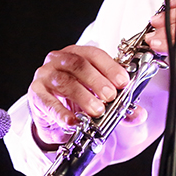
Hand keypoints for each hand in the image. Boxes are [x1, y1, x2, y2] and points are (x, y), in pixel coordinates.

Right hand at [27, 44, 143, 146]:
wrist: (54, 119)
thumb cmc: (77, 101)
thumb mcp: (101, 101)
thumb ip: (120, 107)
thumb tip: (139, 115)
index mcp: (77, 54)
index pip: (94, 54)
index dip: (110, 67)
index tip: (124, 82)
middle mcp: (59, 61)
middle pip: (78, 64)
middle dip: (97, 80)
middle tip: (110, 96)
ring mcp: (45, 75)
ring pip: (64, 81)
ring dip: (83, 96)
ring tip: (97, 110)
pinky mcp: (36, 93)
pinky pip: (48, 102)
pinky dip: (62, 113)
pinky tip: (74, 121)